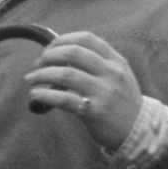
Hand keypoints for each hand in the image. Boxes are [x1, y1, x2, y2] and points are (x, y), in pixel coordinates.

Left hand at [24, 31, 143, 150]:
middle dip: (50, 56)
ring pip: (66, 74)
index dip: (63, 40)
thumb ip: (98, 64)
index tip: (49, 48)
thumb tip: (62, 57)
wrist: (138, 129)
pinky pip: (64, 99)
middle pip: (74, 53)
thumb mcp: (118, 76)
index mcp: (116, 60)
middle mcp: (111, 72)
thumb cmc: (121, 101)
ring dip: (42, 75)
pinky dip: (45, 95)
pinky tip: (35, 95)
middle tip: (37, 64)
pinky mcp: (94, 111)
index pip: (87, 39)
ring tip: (30, 79)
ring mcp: (103, 91)